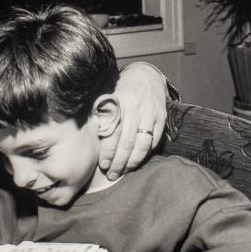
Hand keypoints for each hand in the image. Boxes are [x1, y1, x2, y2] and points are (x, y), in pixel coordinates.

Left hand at [99, 63, 167, 179]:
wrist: (146, 76)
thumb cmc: (121, 91)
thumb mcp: (109, 97)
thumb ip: (101, 115)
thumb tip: (89, 137)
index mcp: (119, 104)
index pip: (112, 133)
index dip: (107, 152)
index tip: (102, 165)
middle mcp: (135, 109)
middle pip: (127, 143)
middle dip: (118, 162)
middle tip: (111, 174)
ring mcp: (150, 114)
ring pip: (142, 145)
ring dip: (132, 162)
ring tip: (124, 171)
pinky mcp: (161, 118)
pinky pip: (153, 141)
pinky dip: (145, 154)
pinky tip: (136, 162)